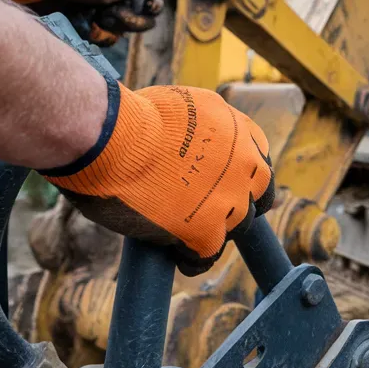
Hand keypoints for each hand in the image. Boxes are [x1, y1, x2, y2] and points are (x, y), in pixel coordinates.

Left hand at [3, 0, 163, 46]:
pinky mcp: (82, 10)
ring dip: (116, 25)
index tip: (149, 5)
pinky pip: (101, 28)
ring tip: (99, 20)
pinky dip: (97, 31)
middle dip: (134, 16)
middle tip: (116, 16)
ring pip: (122, 21)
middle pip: (140, 5)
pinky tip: (86, 26)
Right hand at [41, 83, 274, 275]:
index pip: (257, 161)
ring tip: (188, 232)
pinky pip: (207, 255)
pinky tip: (179, 257)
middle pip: (254, 197)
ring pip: (235, 227)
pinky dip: (193, 260)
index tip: (223, 183)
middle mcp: (244, 164)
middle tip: (208, 209)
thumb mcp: (182, 107)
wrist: (111, 137)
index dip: (239, 176)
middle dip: (235, 204)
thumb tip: (190, 145)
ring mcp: (228, 200)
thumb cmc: (129, 117)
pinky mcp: (206, 231)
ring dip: (215, 230)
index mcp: (238, 131)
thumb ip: (200, 129)